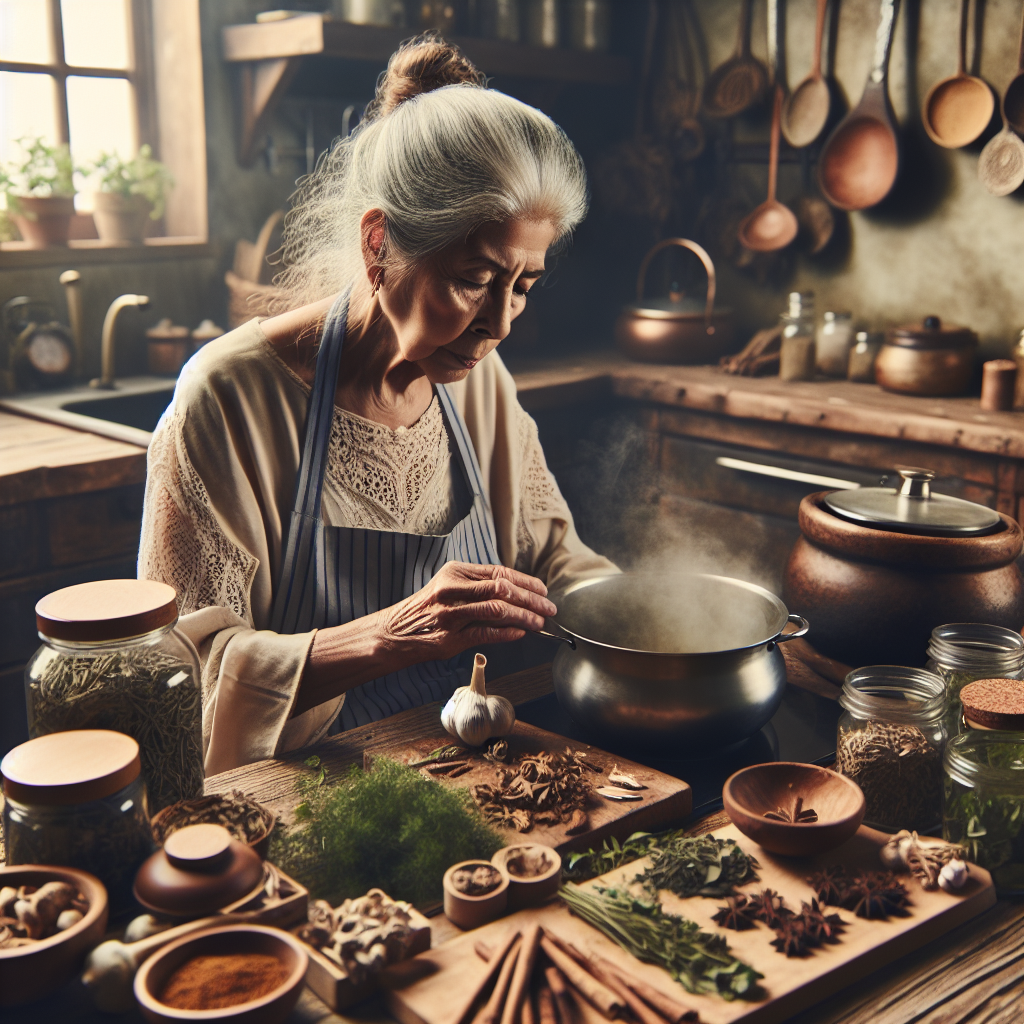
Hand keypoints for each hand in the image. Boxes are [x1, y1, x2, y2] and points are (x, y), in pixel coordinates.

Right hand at [379, 562, 556, 661]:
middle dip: (531, 599)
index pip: (500, 573)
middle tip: (548, 608)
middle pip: (502, 590)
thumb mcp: (449, 587)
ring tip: (538, 623)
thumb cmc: (428, 609)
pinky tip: (520, 633)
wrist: (396, 632)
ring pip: (497, 610)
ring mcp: (450, 613)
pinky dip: (506, 633)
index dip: (526, 582)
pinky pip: (485, 633)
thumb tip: (517, 593)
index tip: (542, 590)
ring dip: (523, 617)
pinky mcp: (449, 637)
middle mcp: (453, 589)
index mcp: (456, 572)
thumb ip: (478, 587)